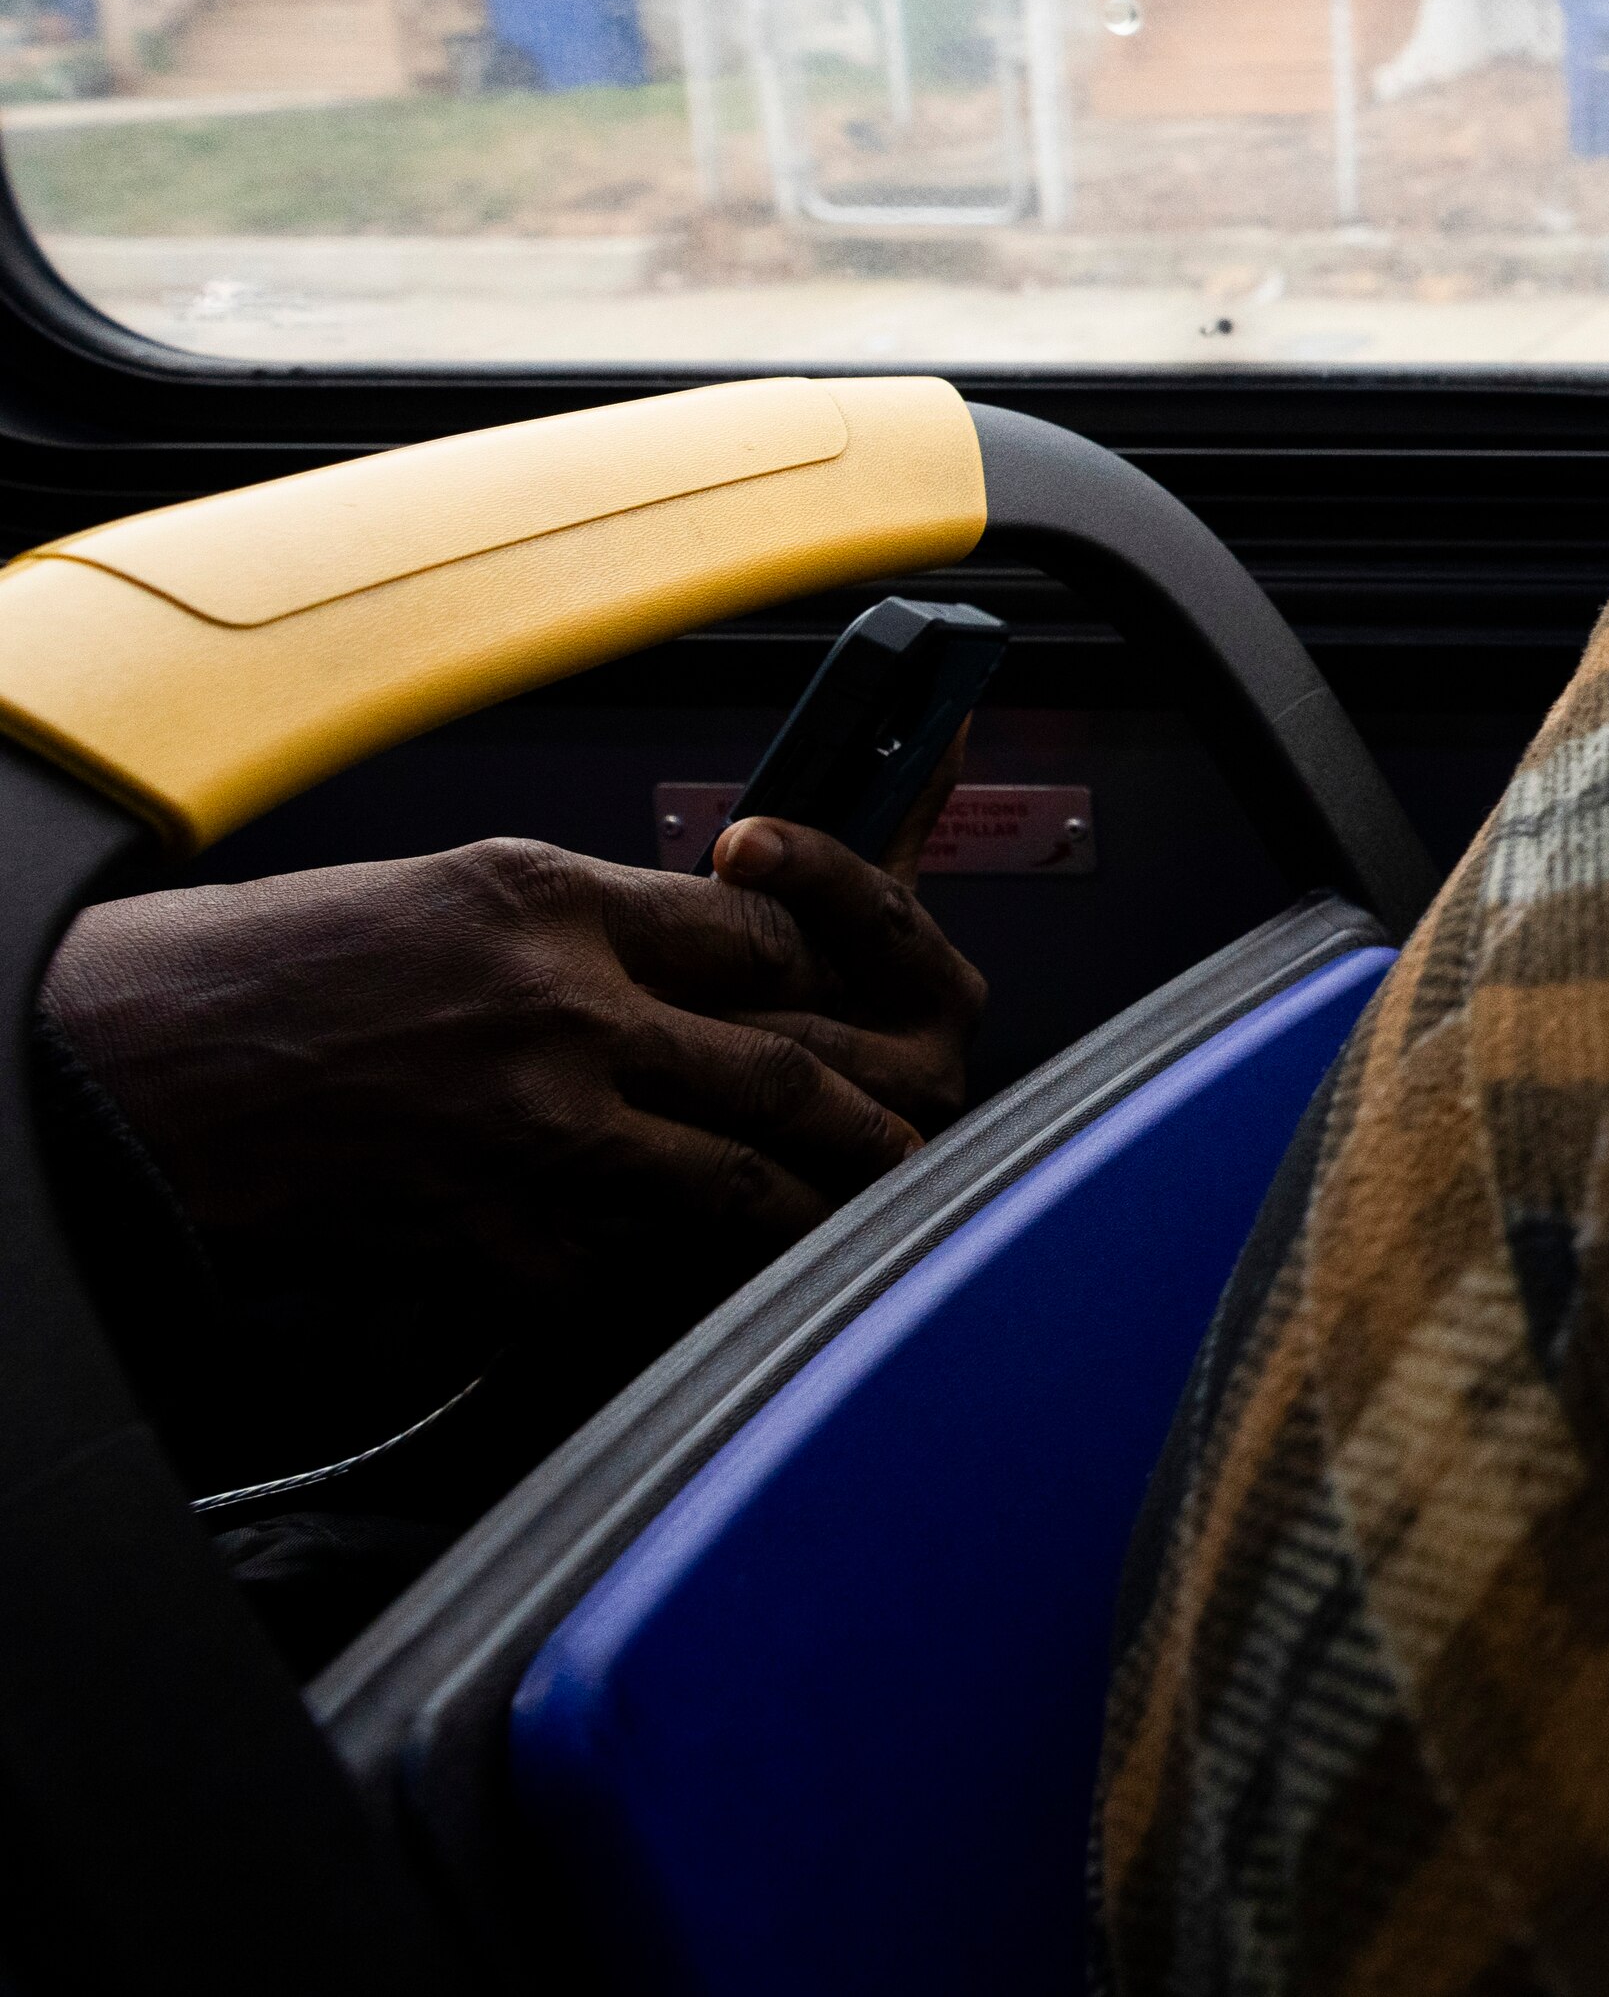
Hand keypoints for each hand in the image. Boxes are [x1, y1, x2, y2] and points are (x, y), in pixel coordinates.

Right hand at [38, 817, 983, 1294]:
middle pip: (786, 1067)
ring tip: (849, 1218)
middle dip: (866, 1109)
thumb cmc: (273, 975)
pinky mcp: (487, 1244)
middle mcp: (567, 1019)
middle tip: (908, 1133)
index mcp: (558, 909)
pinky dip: (662, 1275)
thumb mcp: (453, 892)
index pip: (763, 937)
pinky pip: (618, 1270)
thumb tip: (704, 958)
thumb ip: (594, 922)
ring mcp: (534, 1140)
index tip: (843, 999)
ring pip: (734, 1184)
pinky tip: (691, 1277)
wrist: (139, 1075)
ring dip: (804, 1206)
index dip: (825, 969)